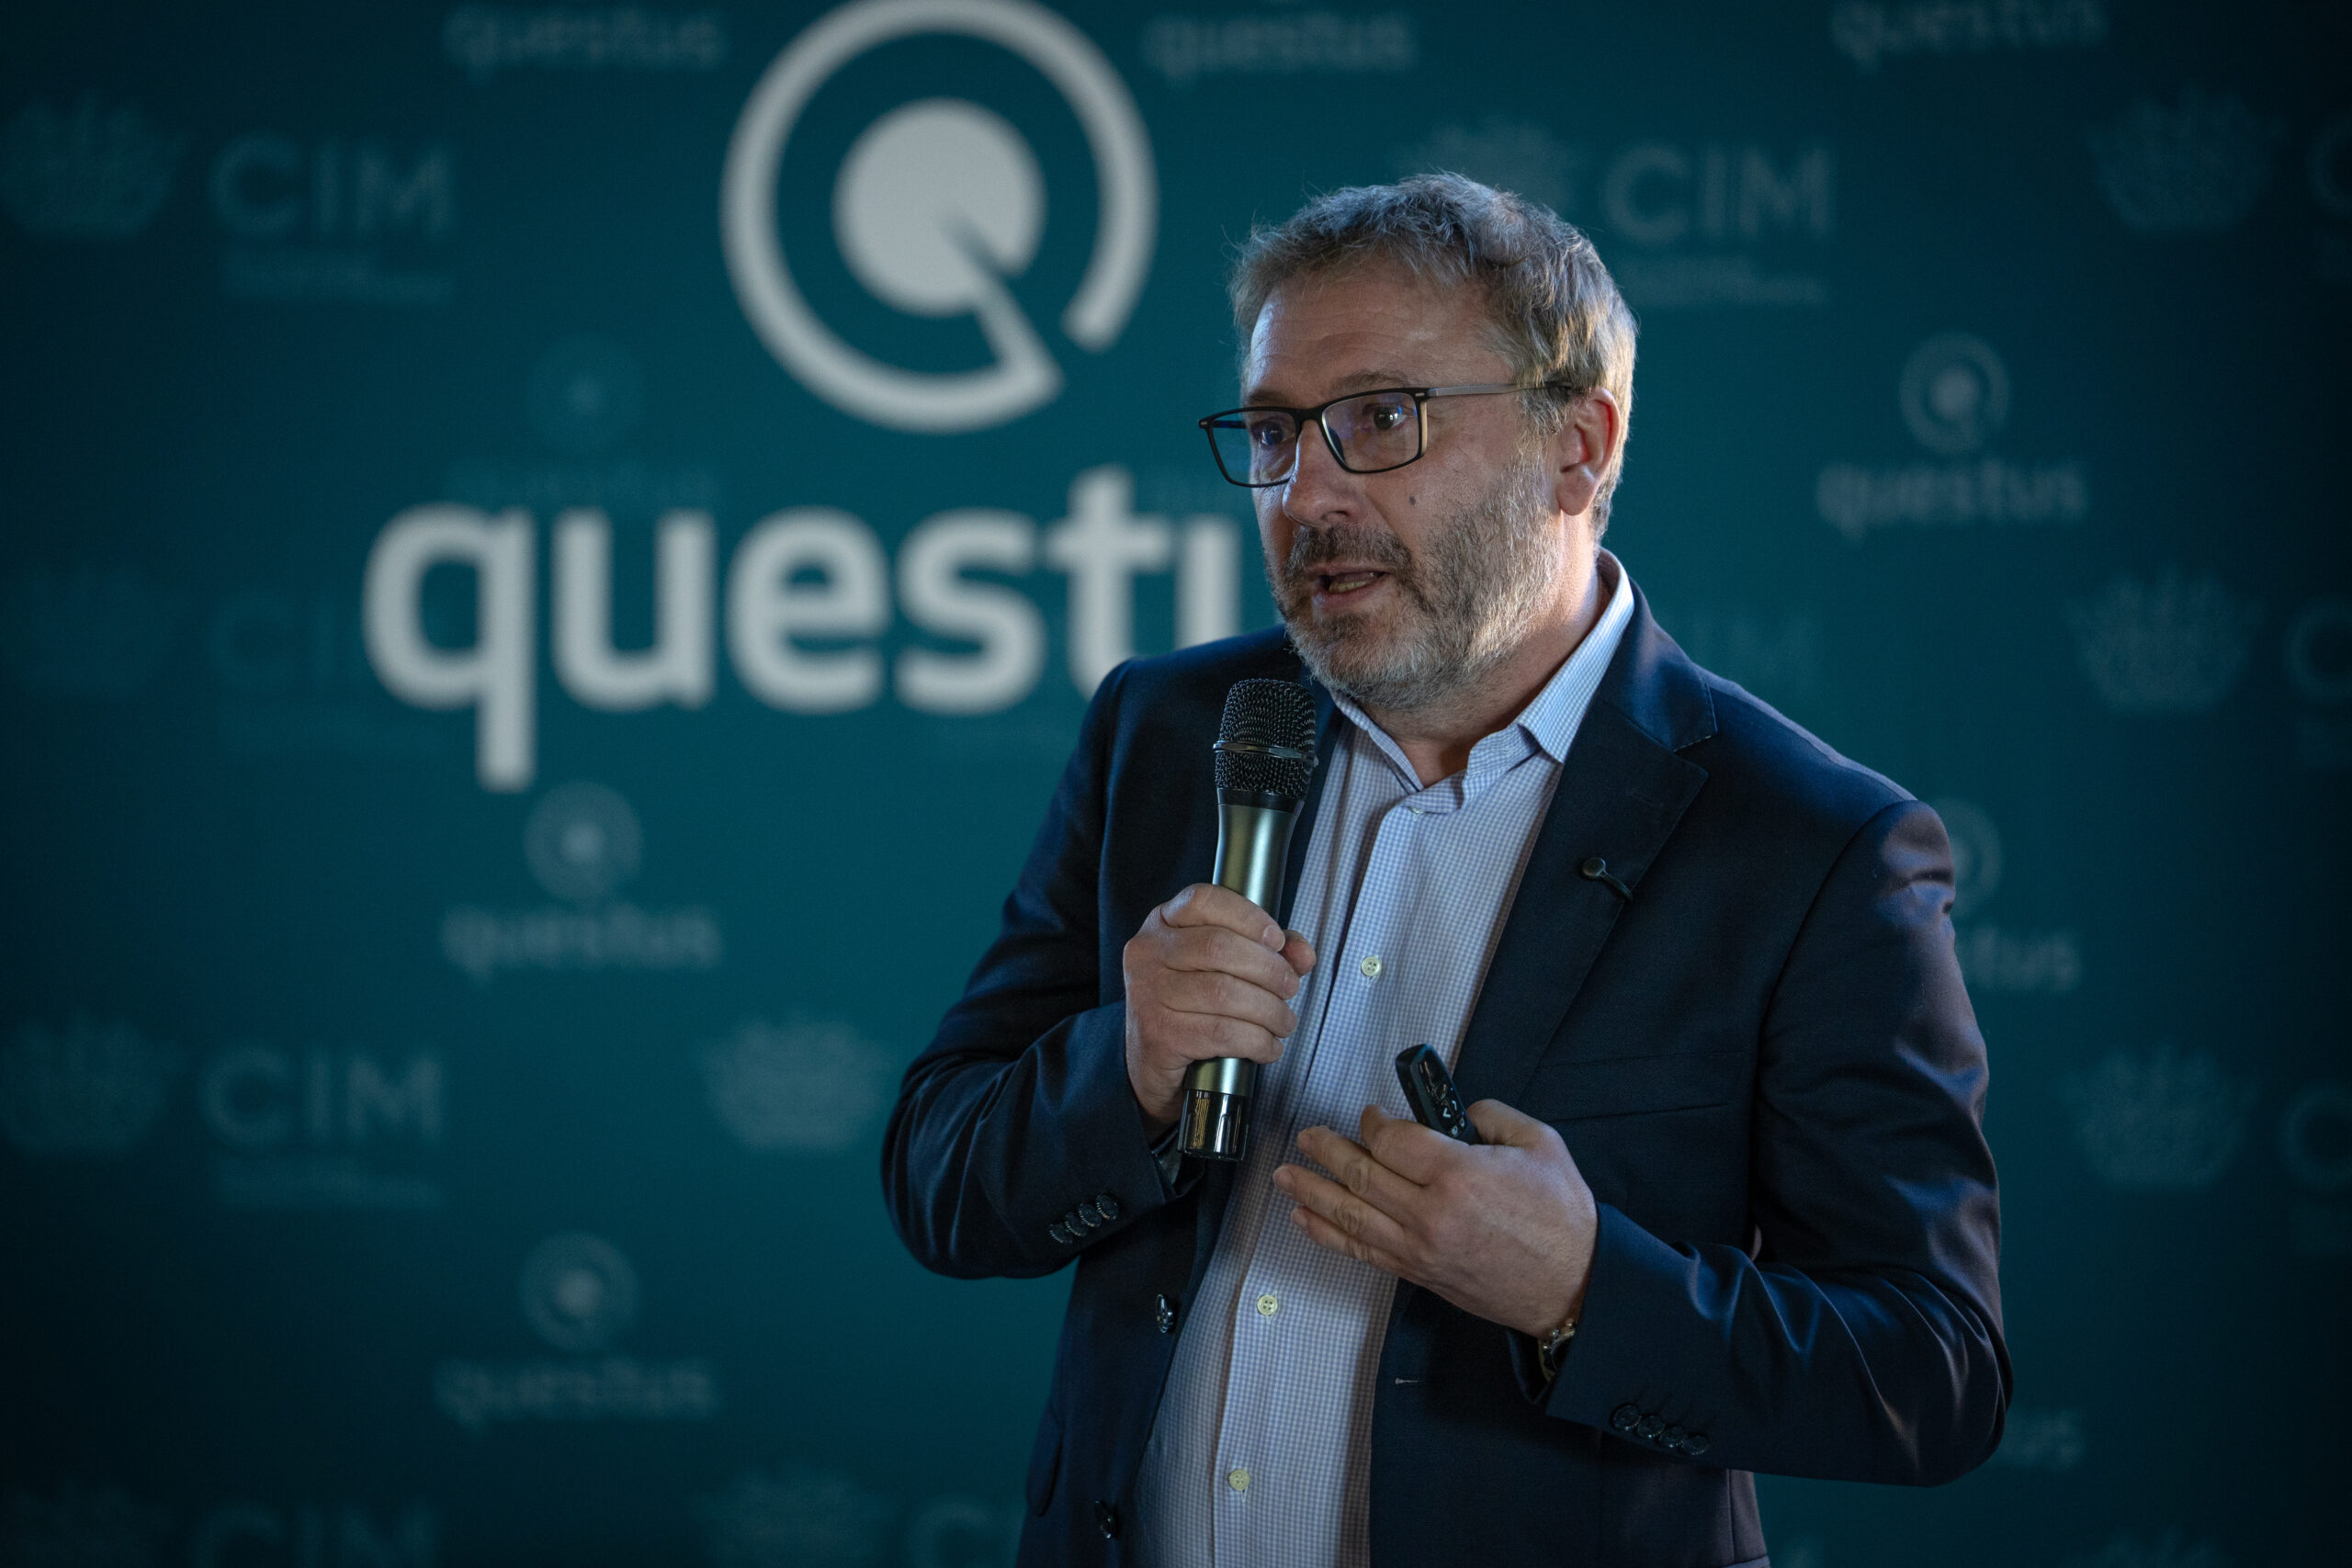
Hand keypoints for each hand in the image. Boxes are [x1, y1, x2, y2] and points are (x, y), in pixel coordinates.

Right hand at [1122, 884, 1315, 1132]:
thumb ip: (1267, 951)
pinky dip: (1257, 1041)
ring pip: (1224, 993)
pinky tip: (1268, 1046)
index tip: (1277, 941)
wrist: (1152, 1061)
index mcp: (1162, 924)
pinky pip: (1222, 1033)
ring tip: (1284, 1021)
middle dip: (1269, 969)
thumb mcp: (1224, 966)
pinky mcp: (1159, 1035)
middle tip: (1289, 988)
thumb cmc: (1193, 1005)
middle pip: (1219, 946)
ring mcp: (1148, 994)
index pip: (1203, 900)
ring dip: (1269, 1010)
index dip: (1248, 916)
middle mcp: (1148, 953)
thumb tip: (1302, 954)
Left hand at [1273, 1100, 1597, 1338]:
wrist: (1573, 1285)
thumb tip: (1455, 1111)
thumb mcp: (1539, 1143)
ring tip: (1285, 1176)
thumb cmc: (1561, 1221)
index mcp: (1459, 1175)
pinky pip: (1362, 1251)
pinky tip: (1308, 1221)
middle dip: (1327, 1151)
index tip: (1370, 1115)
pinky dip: (1329, 1234)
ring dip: (1312, 1193)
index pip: (1392, 1140)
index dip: (1372, 1123)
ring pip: (1351, 1216)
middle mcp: (1431, 1214)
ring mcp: (1420, 1249)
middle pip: (1361, 1176)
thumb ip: (1490, 1115)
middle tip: (1307, 1137)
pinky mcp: (1419, 1273)